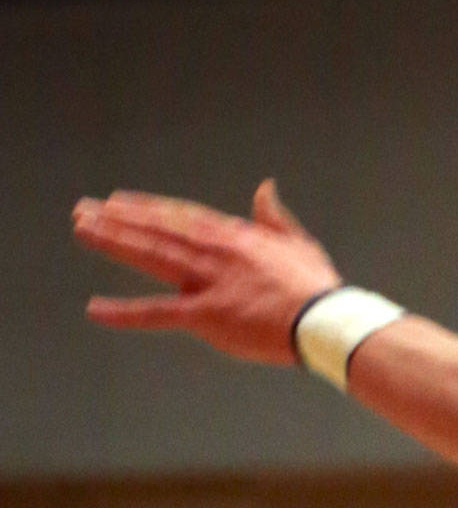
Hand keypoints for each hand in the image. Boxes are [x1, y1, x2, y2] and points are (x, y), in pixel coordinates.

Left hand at [73, 180, 343, 364]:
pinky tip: (94, 309)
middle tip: (83, 209)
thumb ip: (274, 216)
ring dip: (114, 241)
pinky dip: (124, 311)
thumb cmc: (316, 286)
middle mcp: (217, 252)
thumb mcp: (298, 243)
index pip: (182, 216)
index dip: (148, 208)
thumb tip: (264, 187)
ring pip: (152, 255)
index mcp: (238, 236)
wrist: (325, 321)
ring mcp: (209, 281)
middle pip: (159, 230)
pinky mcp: (206, 314)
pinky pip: (157, 311)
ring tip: (83, 229)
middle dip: (118, 218)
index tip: (118, 201)